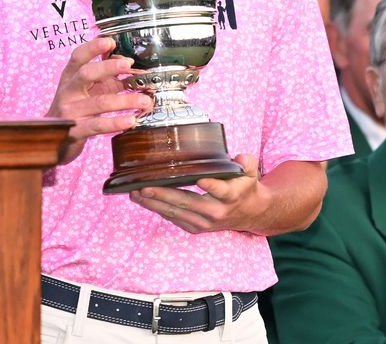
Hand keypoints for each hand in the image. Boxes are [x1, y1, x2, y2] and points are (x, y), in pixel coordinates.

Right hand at [46, 36, 152, 164]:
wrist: (54, 139)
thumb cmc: (77, 109)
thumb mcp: (90, 90)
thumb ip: (108, 77)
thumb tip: (131, 64)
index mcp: (70, 77)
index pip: (78, 57)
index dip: (93, 47)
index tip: (110, 41)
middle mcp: (68, 92)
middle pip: (86, 74)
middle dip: (107, 67)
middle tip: (128, 65)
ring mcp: (70, 112)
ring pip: (99, 102)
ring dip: (125, 100)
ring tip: (145, 100)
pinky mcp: (75, 131)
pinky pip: (98, 125)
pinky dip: (116, 122)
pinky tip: (131, 121)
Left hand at [128, 154, 269, 233]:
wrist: (249, 214)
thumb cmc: (245, 187)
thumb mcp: (250, 172)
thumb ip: (246, 163)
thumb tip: (239, 157)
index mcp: (231, 196)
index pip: (221, 191)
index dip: (211, 186)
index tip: (200, 179)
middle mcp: (216, 212)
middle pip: (188, 203)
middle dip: (164, 195)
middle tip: (144, 187)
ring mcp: (204, 222)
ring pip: (176, 213)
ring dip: (154, 204)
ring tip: (135, 194)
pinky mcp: (195, 228)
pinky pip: (173, 218)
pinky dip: (157, 210)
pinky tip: (143, 200)